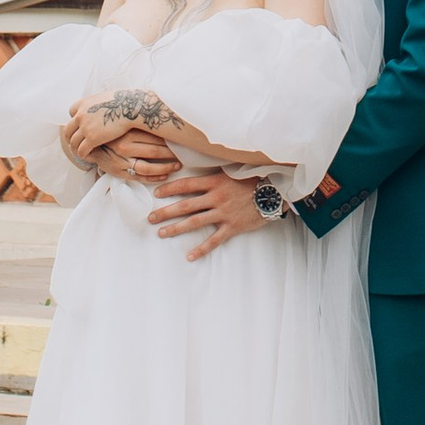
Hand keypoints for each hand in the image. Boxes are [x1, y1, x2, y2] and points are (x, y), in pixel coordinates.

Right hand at [67, 106, 178, 184]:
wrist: (90, 143)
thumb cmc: (110, 130)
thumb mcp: (122, 121)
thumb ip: (139, 119)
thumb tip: (161, 110)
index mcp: (127, 132)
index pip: (154, 137)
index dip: (169, 140)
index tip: (180, 140)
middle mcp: (124, 147)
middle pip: (153, 152)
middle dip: (171, 154)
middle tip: (183, 154)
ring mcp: (121, 161)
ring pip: (148, 168)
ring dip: (165, 168)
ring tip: (177, 166)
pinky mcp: (119, 172)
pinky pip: (139, 178)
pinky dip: (154, 178)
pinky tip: (164, 175)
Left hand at [149, 166, 268, 257]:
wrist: (274, 191)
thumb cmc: (254, 178)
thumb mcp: (233, 170)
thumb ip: (215, 172)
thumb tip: (200, 169)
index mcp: (215, 181)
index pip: (186, 184)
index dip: (170, 189)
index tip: (156, 193)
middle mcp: (216, 197)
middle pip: (185, 205)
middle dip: (165, 211)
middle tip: (150, 217)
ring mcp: (224, 213)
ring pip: (195, 222)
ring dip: (176, 228)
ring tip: (161, 233)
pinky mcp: (232, 226)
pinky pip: (214, 240)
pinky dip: (202, 249)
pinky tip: (190, 256)